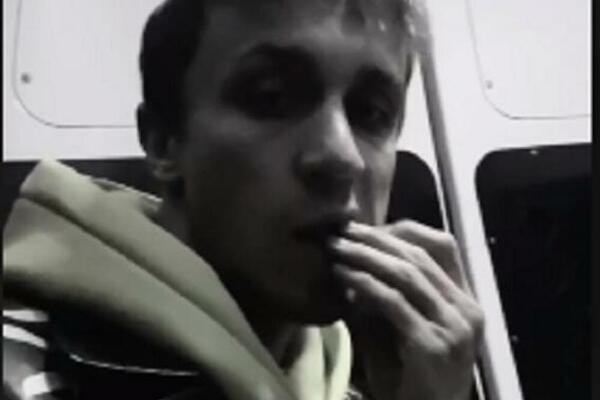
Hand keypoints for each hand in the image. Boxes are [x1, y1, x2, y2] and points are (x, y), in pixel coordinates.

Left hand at [329, 220, 483, 399]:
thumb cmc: (412, 378)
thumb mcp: (408, 328)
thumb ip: (394, 295)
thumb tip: (358, 258)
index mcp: (467, 303)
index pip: (444, 247)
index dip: (404, 231)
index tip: (368, 227)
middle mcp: (467, 310)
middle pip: (419, 257)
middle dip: (377, 239)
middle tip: (343, 230)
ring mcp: (453, 328)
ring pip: (407, 274)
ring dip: (366, 256)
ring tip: (338, 247)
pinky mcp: (432, 345)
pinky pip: (393, 302)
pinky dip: (365, 283)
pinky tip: (344, 275)